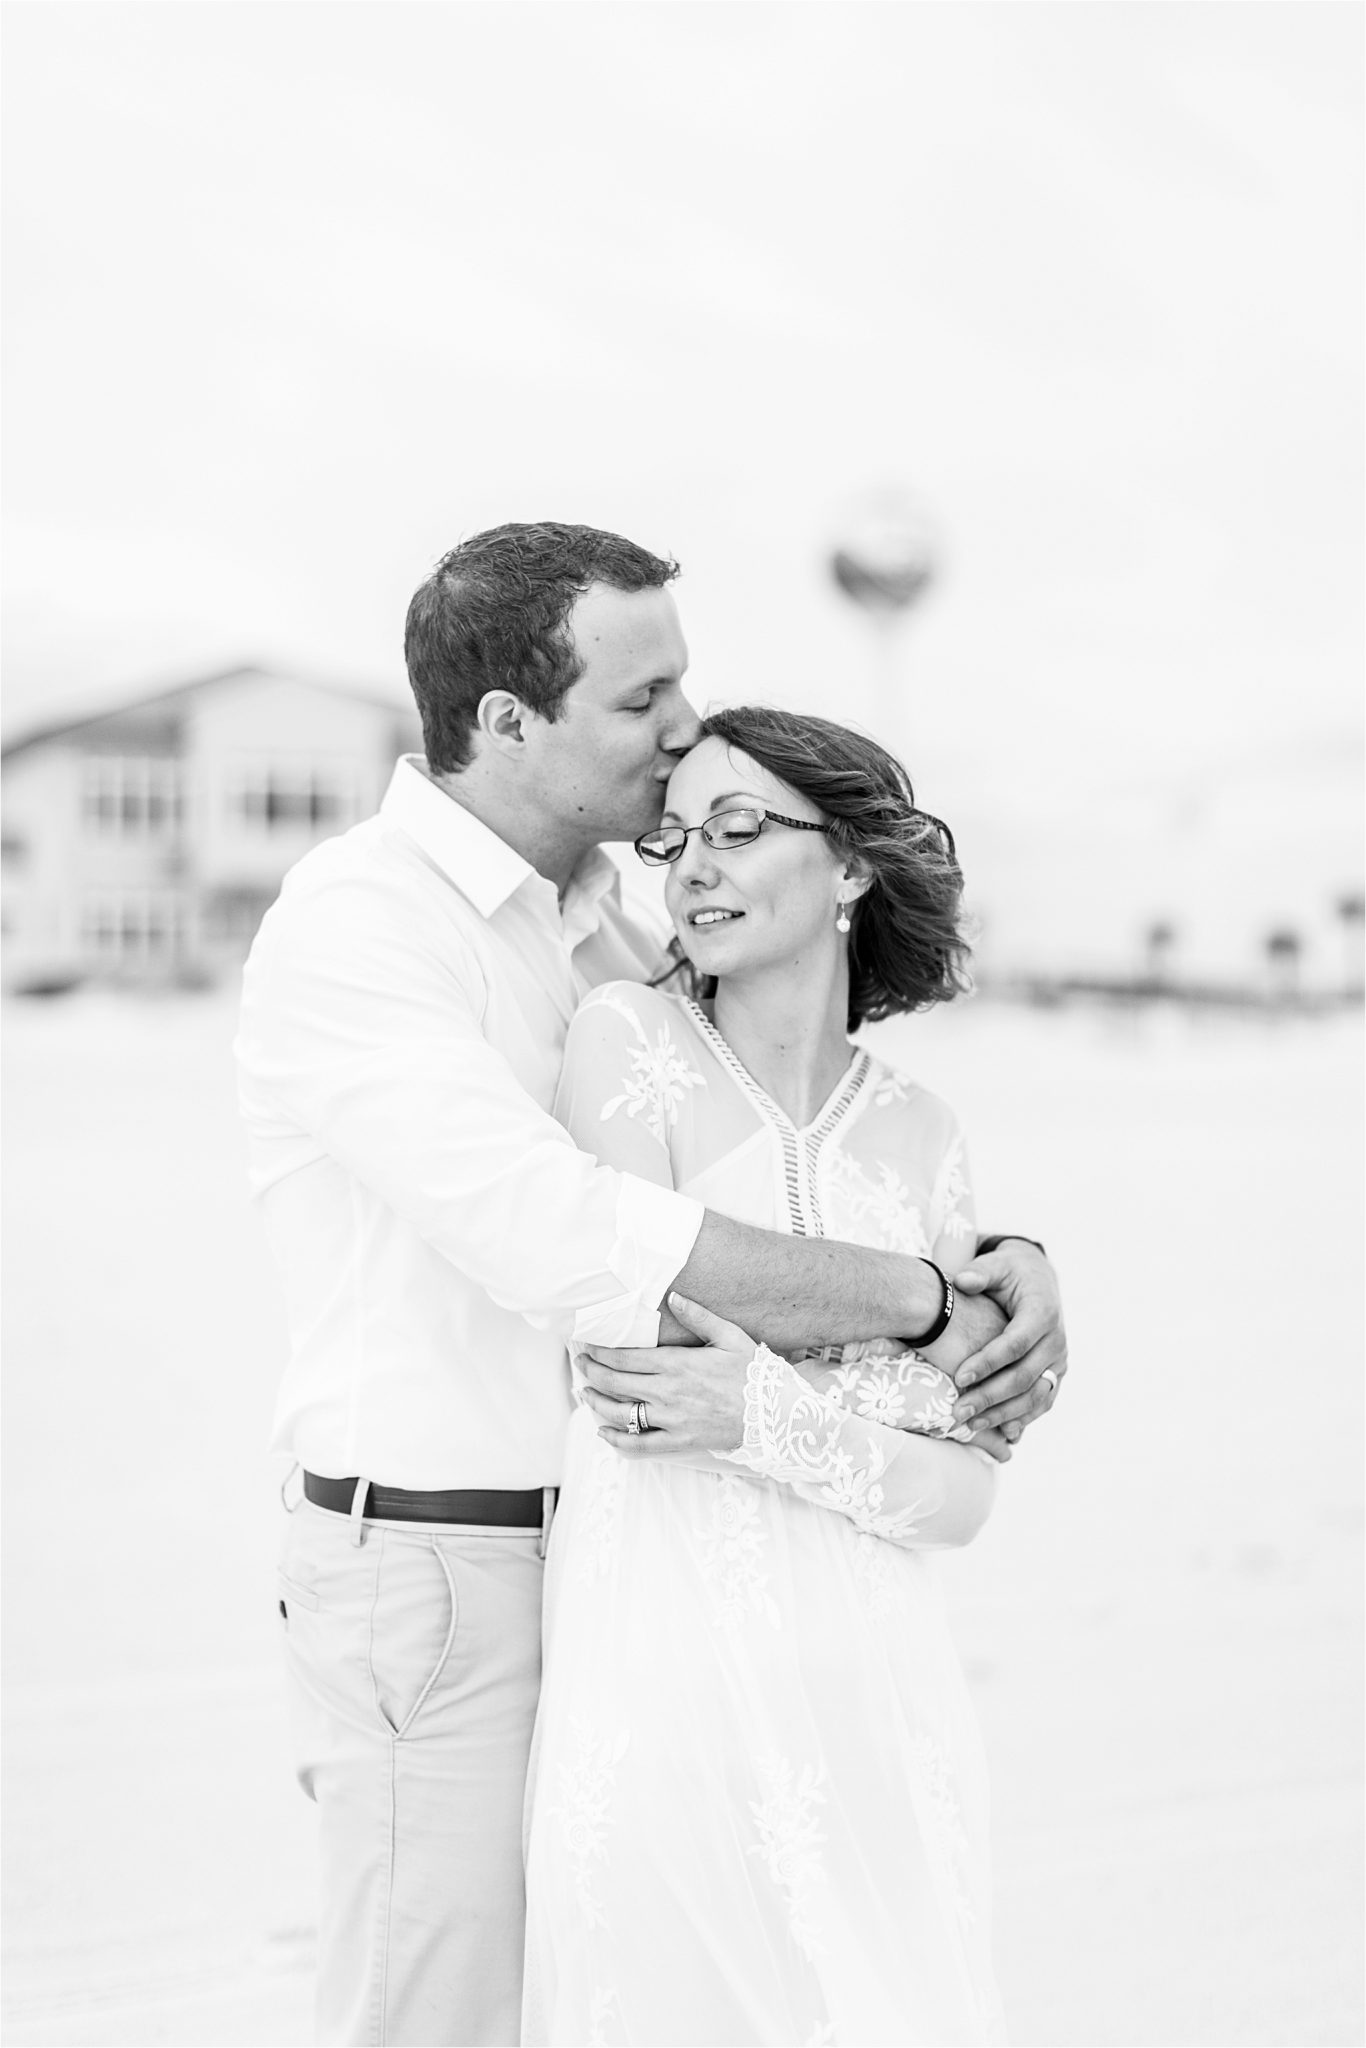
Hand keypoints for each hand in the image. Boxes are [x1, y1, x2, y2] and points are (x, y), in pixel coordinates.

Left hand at [577, 1293, 754, 1456]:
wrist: (777, 1414)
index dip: (599, 1351)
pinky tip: (604, 1432)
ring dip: (596, 1402)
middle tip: (579, 1363)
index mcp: (678, 1364)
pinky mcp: (680, 1442)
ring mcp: (672, 1421)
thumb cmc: (755, 1373)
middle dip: (590, 1372)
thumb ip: (699, 1316)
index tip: (587, 1344)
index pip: (625, 1357)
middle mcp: (669, 1393)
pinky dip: (616, 1441)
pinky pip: (640, 1446)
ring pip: (620, 1413)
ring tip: (585, 1393)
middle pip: (615, 1383)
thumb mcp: (730, 1336)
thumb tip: (673, 1297)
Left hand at [947, 1242, 1066, 1441]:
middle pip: (1024, 1377)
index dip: (987, 1363)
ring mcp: (1059, 1361)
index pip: (1014, 1344)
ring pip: (1034, 1396)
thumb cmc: (1011, 1273)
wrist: (1038, 1280)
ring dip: (1003, 1414)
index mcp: (1042, 1313)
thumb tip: (962, 1280)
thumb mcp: (998, 1264)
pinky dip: (1023, 1419)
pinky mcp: (1055, 1374)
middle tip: (958, 1411)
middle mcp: (1056, 1340)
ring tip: (970, 1425)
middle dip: (989, 1397)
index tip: (958, 1377)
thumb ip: (980, 1272)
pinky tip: (1001, 1432)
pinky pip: (1042, 1402)